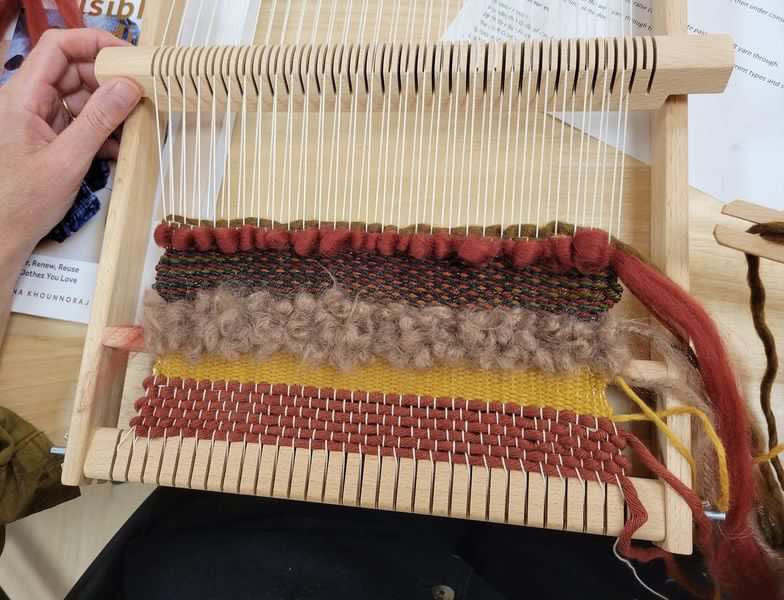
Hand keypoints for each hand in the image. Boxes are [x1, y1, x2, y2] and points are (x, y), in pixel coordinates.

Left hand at [0, 28, 140, 260]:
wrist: (2, 235)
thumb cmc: (21, 202)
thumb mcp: (68, 160)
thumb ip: (100, 120)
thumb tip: (128, 87)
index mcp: (22, 96)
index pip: (58, 47)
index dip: (94, 43)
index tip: (128, 56)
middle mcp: (28, 101)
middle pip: (73, 71)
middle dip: (109, 80)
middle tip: (142, 94)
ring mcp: (38, 120)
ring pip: (81, 98)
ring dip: (110, 110)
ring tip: (135, 125)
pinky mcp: (49, 139)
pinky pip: (80, 122)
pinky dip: (103, 131)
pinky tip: (119, 147)